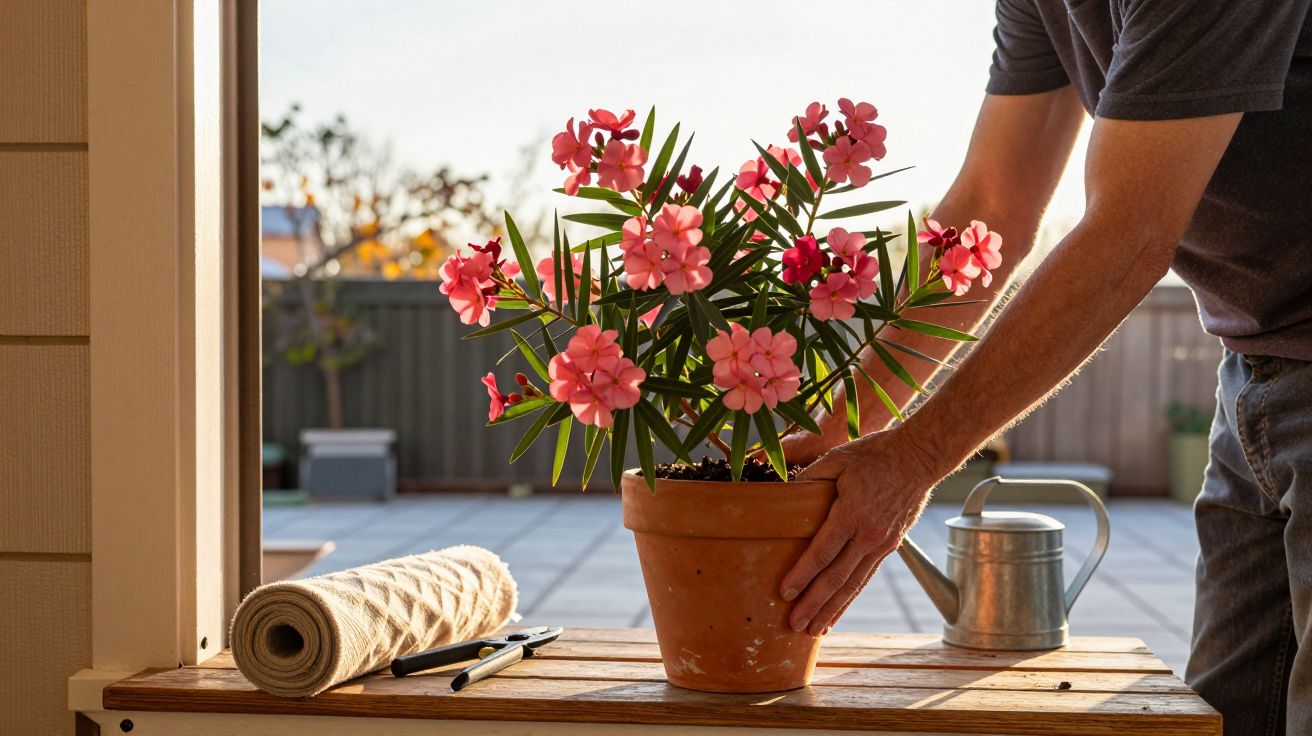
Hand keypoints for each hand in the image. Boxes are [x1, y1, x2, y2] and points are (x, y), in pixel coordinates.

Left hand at [780, 428, 939, 635]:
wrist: (919, 457)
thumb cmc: (874, 454)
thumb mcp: (838, 458)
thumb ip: (810, 477)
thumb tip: (782, 493)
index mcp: (853, 512)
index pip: (823, 551)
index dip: (802, 574)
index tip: (784, 592)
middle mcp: (869, 534)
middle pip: (838, 577)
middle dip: (814, 603)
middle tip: (794, 625)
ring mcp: (882, 543)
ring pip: (854, 584)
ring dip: (832, 609)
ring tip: (813, 630)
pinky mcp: (890, 547)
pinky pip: (866, 577)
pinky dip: (850, 598)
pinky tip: (836, 613)